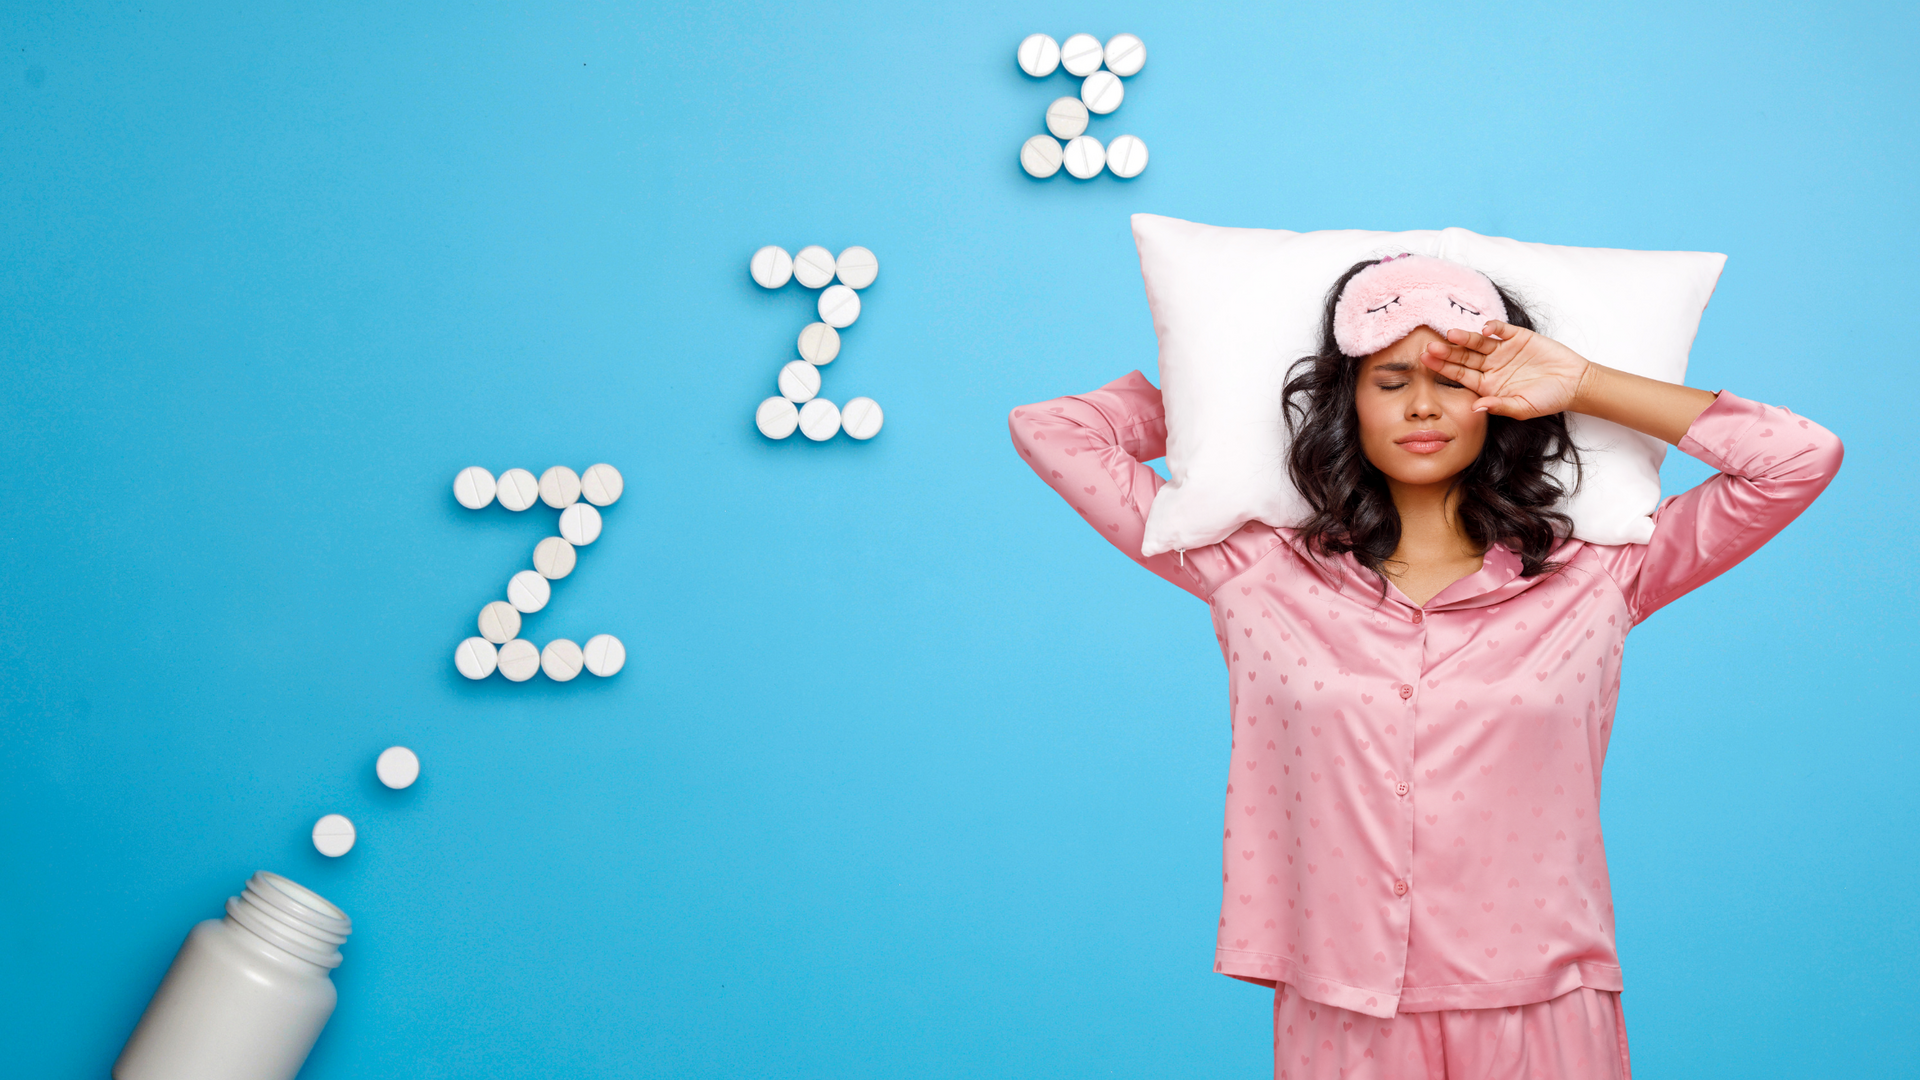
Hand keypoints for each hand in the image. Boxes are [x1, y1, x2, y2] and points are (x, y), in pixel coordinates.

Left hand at [1418, 321, 1593, 419]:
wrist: (1574, 383)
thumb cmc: (1548, 399)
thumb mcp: (1522, 408)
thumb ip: (1499, 406)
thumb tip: (1476, 408)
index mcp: (1487, 384)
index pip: (1460, 375)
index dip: (1443, 368)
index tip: (1426, 362)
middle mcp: (1491, 366)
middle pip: (1464, 357)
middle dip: (1448, 352)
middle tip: (1431, 347)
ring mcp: (1503, 351)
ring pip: (1479, 343)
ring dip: (1466, 338)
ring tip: (1451, 334)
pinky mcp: (1518, 337)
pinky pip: (1501, 330)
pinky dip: (1494, 328)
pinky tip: (1484, 327)